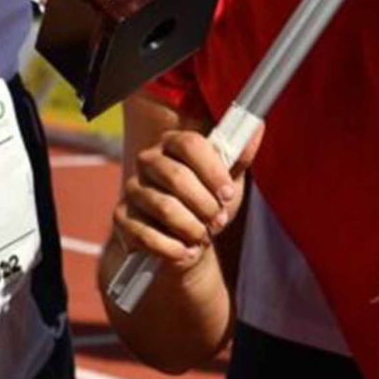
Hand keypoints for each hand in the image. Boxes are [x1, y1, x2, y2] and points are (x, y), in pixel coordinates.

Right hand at [112, 125, 258, 272]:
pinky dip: (173, 249)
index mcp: (173, 143)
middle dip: (205, 206)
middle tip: (217, 220)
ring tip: (201, 236)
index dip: (212, 171)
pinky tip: (184, 251)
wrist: (190, 241)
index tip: (226, 194)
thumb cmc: (208, 204)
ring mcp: (132, 188)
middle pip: (177, 177)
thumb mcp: (228, 181)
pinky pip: (147, 235)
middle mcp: (148, 161)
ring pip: (165, 208)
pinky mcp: (122, 216)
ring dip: (193, 230)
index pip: (189, 144)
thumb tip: (257, 128)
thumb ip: (239, 157)